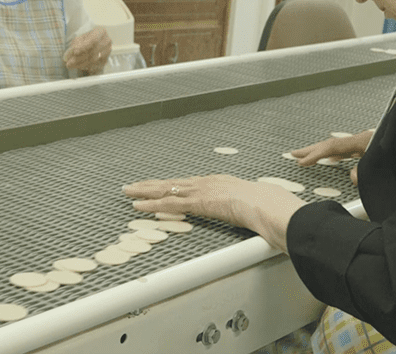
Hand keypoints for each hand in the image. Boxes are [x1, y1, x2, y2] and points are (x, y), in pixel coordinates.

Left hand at [64, 26, 111, 73]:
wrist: (94, 44)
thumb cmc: (86, 40)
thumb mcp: (79, 39)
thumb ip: (76, 44)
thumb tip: (73, 53)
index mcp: (101, 32)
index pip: (93, 40)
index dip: (84, 46)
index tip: (75, 52)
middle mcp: (107, 41)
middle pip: (93, 51)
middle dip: (80, 58)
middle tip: (69, 63)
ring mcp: (108, 51)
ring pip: (94, 60)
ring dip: (82, 64)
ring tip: (72, 65)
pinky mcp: (106, 60)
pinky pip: (96, 66)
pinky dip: (86, 67)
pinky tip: (79, 66)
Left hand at [123, 175, 306, 252]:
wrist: (266, 204)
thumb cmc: (265, 206)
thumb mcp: (252, 205)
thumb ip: (245, 208)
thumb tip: (251, 214)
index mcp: (219, 182)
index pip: (189, 183)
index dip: (173, 185)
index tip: (161, 185)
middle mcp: (206, 182)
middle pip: (173, 182)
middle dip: (153, 184)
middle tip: (134, 186)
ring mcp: (200, 191)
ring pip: (166, 189)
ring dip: (145, 191)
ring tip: (129, 192)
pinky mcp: (196, 202)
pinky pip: (168, 203)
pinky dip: (151, 204)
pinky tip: (138, 206)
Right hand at [291, 129, 374, 185]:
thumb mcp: (380, 164)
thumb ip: (363, 173)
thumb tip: (352, 177)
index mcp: (362, 141)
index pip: (331, 147)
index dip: (315, 154)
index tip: (301, 161)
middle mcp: (360, 140)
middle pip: (330, 144)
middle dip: (311, 149)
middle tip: (295, 154)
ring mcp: (364, 144)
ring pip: (337, 147)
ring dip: (321, 152)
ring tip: (308, 157)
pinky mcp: (369, 148)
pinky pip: (346, 150)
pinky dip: (335, 154)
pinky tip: (332, 159)